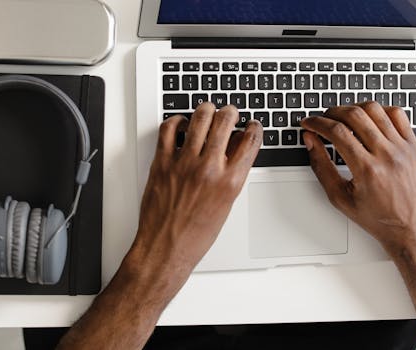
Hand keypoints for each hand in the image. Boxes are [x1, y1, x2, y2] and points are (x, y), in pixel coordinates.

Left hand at [127, 103, 261, 281]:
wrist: (166, 247)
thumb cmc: (195, 234)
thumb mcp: (225, 205)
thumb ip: (231, 176)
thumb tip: (234, 152)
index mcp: (230, 181)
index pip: (250, 141)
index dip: (253, 127)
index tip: (251, 125)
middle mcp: (209, 168)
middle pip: (225, 121)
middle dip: (230, 111)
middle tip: (229, 112)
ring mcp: (184, 163)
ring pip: (199, 118)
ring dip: (206, 109)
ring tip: (207, 110)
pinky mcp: (162, 162)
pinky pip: (168, 129)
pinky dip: (176, 120)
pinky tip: (180, 123)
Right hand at [301, 102, 415, 253]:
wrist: (409, 227)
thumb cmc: (377, 217)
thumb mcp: (339, 198)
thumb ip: (321, 167)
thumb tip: (311, 142)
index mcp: (367, 170)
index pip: (337, 132)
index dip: (317, 123)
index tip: (309, 123)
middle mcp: (387, 155)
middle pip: (355, 115)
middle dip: (332, 112)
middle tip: (322, 119)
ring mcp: (402, 148)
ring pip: (376, 109)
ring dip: (353, 108)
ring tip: (343, 117)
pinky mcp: (412, 145)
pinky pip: (397, 114)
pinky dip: (380, 110)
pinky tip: (369, 118)